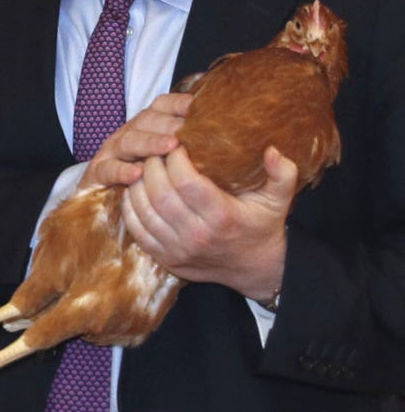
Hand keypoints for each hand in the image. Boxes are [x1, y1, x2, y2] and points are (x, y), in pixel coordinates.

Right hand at [78, 92, 193, 189]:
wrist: (107, 197)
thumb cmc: (153, 180)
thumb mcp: (174, 159)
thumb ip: (198, 149)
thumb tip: (237, 141)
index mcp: (149, 124)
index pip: (163, 104)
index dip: (180, 103)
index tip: (199, 107)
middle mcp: (131, 132)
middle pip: (147, 119)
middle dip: (169, 123)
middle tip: (188, 131)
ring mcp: (113, 151)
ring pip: (129, 140)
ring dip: (150, 142)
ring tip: (170, 147)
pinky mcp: (98, 173)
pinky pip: (107, 169)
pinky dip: (121, 170)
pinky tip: (137, 174)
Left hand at [121, 145, 296, 301]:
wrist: (255, 269)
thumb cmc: (263, 225)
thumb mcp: (279, 199)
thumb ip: (282, 173)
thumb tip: (271, 149)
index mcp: (222, 217)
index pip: (185, 181)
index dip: (174, 158)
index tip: (177, 143)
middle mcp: (197, 236)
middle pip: (159, 193)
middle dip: (152, 165)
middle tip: (156, 149)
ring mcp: (178, 250)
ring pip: (143, 211)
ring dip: (137, 182)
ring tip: (145, 164)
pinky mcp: (165, 258)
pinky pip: (137, 230)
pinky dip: (130, 206)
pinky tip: (135, 188)